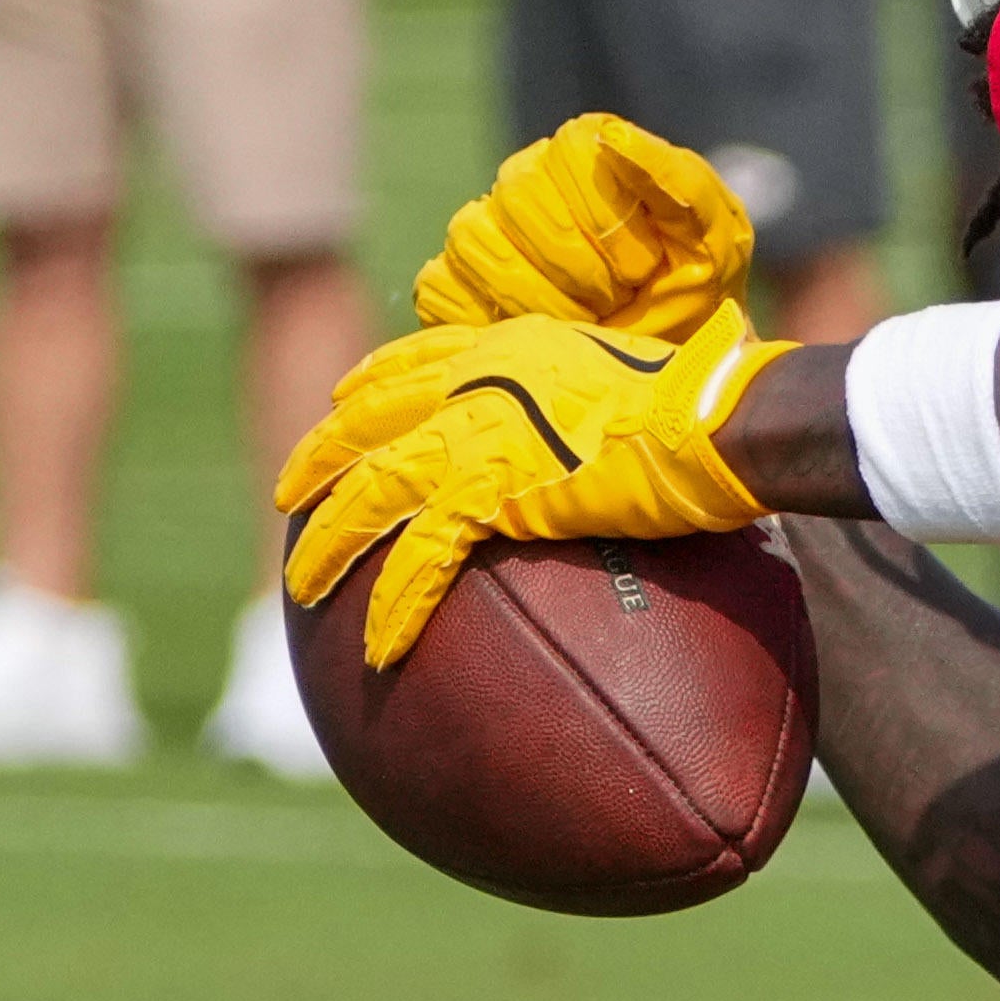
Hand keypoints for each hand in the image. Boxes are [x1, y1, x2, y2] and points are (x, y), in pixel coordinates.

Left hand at [273, 307, 784, 666]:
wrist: (712, 419)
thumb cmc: (705, 406)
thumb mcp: (638, 378)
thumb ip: (602, 402)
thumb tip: (632, 435)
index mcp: (507, 350)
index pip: (414, 359)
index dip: (368, 384)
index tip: (339, 403)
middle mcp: (475, 380)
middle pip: (367, 420)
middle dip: (318, 460)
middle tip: (287, 496)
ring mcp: (475, 433)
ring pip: (371, 491)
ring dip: (330, 544)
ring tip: (301, 587)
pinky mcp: (490, 489)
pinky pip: (421, 559)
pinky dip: (395, 606)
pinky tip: (377, 650)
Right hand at [411, 114, 758, 340]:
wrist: (670, 359)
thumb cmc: (695, 289)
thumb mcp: (714, 237)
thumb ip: (676, 181)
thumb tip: (612, 136)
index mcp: (583, 153)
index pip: (566, 154)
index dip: (606, 219)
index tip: (644, 267)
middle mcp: (525, 181)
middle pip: (518, 198)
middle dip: (576, 266)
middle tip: (615, 302)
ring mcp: (483, 233)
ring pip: (475, 241)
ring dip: (534, 297)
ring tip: (579, 326)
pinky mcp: (453, 287)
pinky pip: (440, 288)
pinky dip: (484, 320)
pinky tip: (531, 340)